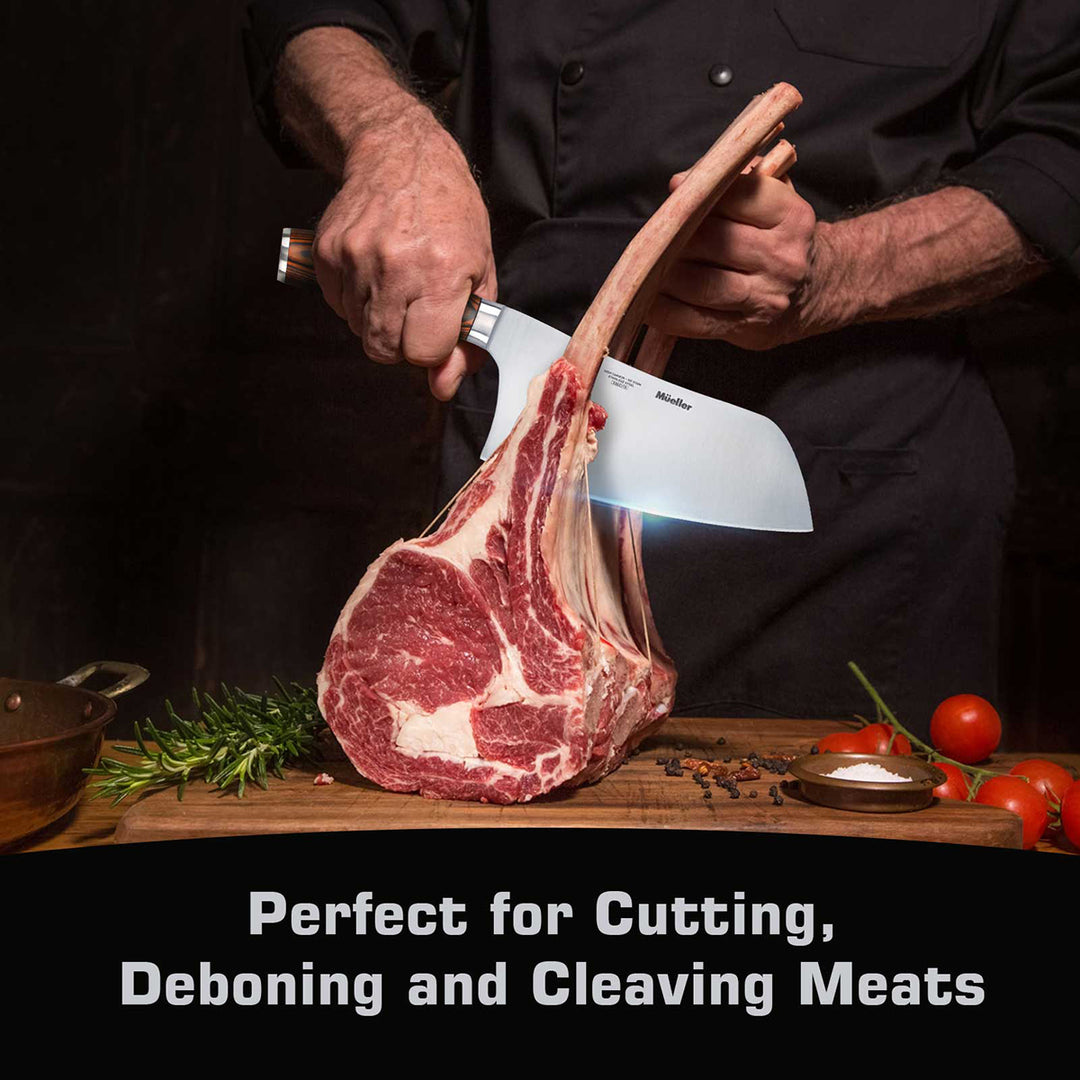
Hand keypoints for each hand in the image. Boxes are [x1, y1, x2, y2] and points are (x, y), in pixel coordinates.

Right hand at [313, 104, 496, 398]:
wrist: (402, 156)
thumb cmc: (451, 215)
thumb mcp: (480, 273)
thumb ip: (467, 337)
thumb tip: (443, 386)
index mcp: (441, 273)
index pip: (423, 352)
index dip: (431, 351)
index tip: (438, 332)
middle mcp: (396, 266)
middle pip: (385, 350)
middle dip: (402, 345)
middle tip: (416, 315)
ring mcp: (356, 257)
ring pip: (359, 331)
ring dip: (379, 320)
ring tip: (397, 285)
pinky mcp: (329, 252)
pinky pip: (338, 306)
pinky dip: (355, 301)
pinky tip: (375, 273)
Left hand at [648, 169, 816, 349]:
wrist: (815, 288)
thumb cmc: (778, 235)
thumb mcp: (771, 197)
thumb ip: (731, 182)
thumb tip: (681, 184)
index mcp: (791, 216)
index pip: (738, 196)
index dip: (701, 193)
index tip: (676, 193)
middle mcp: (784, 258)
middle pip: (713, 241)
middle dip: (676, 236)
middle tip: (654, 234)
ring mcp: (767, 298)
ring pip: (701, 284)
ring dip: (665, 275)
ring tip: (647, 267)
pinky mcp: (747, 329)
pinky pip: (695, 322)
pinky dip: (664, 311)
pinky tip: (648, 301)